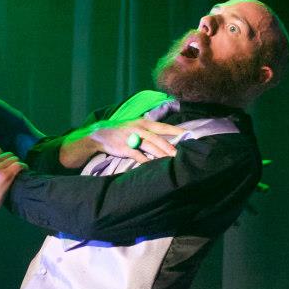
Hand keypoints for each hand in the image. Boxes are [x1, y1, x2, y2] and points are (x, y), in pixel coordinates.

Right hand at [60, 118, 185, 166]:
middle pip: (158, 138)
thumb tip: (165, 139)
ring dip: (161, 154)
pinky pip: (138, 156)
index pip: (162, 126)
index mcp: (142, 122)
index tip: (188, 135)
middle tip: (180, 153)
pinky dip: (146, 161)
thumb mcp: (135, 125)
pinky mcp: (125, 148)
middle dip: (170, 146)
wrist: (100, 135)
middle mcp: (138, 129)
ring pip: (150, 147)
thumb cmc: (121, 131)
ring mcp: (131, 139)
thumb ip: (148, 131)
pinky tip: (154, 166)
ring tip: (171, 160)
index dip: (175, 131)